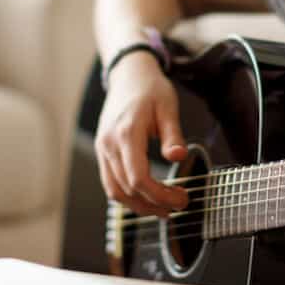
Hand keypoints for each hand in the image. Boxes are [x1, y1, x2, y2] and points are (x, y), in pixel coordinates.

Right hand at [95, 52, 188, 216]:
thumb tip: (178, 157)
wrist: (128, 75)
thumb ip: (172, 135)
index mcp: (126, 133)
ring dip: (139, 206)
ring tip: (163, 209)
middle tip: (178, 206)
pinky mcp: (103, 151)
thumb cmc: (150, 90)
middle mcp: (109, 144)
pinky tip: (147, 198)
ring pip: (115, 191)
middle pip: (126, 189)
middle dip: (153, 205)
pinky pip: (111, 182)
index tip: (181, 199)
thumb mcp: (168, 108)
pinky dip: (128, 195)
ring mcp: (102, 149)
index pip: (138, 178)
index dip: (160, 195)